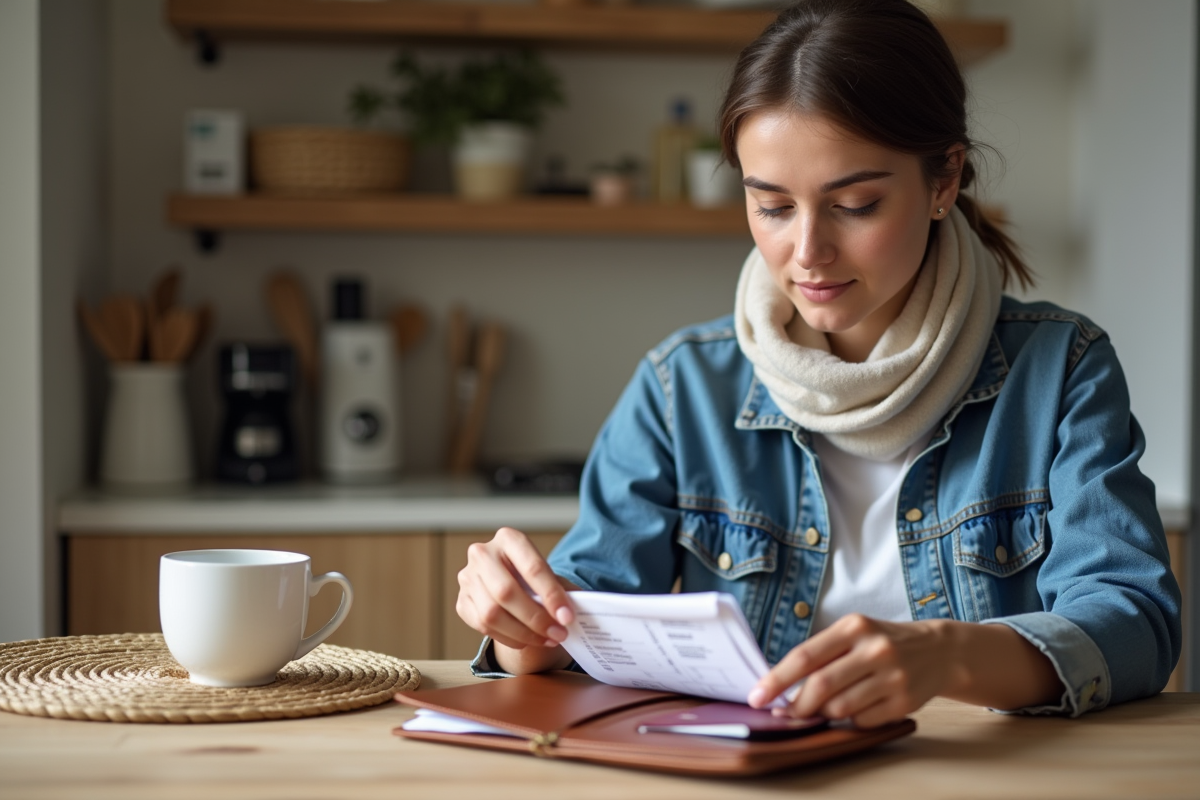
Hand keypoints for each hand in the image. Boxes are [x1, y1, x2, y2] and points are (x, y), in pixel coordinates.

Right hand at [456, 527, 576, 655]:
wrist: (510, 581)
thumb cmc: (534, 578)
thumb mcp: (550, 576)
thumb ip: (561, 591)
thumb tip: (573, 615)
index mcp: (509, 538)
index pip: (532, 567)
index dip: (551, 594)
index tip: (567, 617)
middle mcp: (483, 554)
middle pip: (506, 592)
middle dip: (536, 618)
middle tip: (558, 634)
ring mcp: (467, 578)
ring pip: (491, 613)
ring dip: (523, 633)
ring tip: (546, 640)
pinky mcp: (462, 602)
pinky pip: (482, 627)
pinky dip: (508, 638)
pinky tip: (526, 641)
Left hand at [747, 614, 954, 727]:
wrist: (938, 651)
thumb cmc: (881, 642)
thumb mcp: (853, 633)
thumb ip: (821, 655)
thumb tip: (781, 688)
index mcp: (854, 627)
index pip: (805, 656)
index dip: (777, 679)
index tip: (757, 696)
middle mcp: (875, 649)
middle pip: (821, 687)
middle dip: (796, 706)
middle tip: (785, 713)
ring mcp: (893, 677)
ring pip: (839, 708)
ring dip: (823, 714)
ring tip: (824, 706)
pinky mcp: (905, 702)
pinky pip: (861, 721)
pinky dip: (850, 719)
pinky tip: (857, 706)